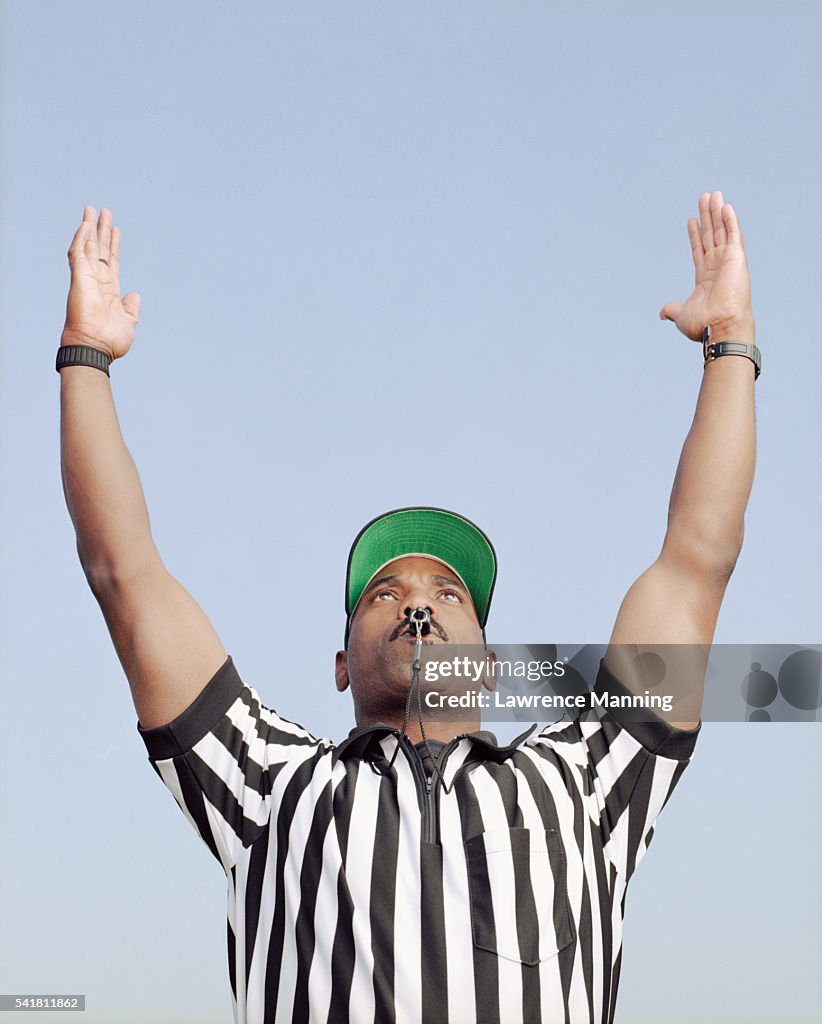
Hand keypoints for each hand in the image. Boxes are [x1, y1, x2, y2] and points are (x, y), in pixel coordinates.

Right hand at [61, 206, 140, 360]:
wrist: (95, 347)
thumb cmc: (110, 340)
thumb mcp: (128, 322)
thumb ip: (131, 308)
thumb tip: (135, 295)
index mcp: (109, 290)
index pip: (111, 262)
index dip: (113, 246)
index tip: (116, 230)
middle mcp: (97, 280)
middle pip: (99, 249)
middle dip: (102, 230)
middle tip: (104, 212)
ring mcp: (87, 277)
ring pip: (87, 246)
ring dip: (90, 227)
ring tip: (93, 209)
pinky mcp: (78, 277)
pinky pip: (78, 252)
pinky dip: (81, 238)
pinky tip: (86, 224)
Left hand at [659, 191, 753, 342]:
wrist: (719, 325)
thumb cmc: (703, 324)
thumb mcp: (681, 314)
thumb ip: (673, 309)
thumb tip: (662, 313)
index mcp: (705, 278)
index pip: (699, 249)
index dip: (695, 234)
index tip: (691, 219)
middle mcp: (717, 267)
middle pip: (710, 235)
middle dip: (707, 216)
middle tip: (704, 197)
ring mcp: (728, 261)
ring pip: (721, 230)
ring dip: (717, 212)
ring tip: (712, 194)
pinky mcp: (737, 258)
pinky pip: (733, 234)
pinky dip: (730, 220)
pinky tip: (725, 206)